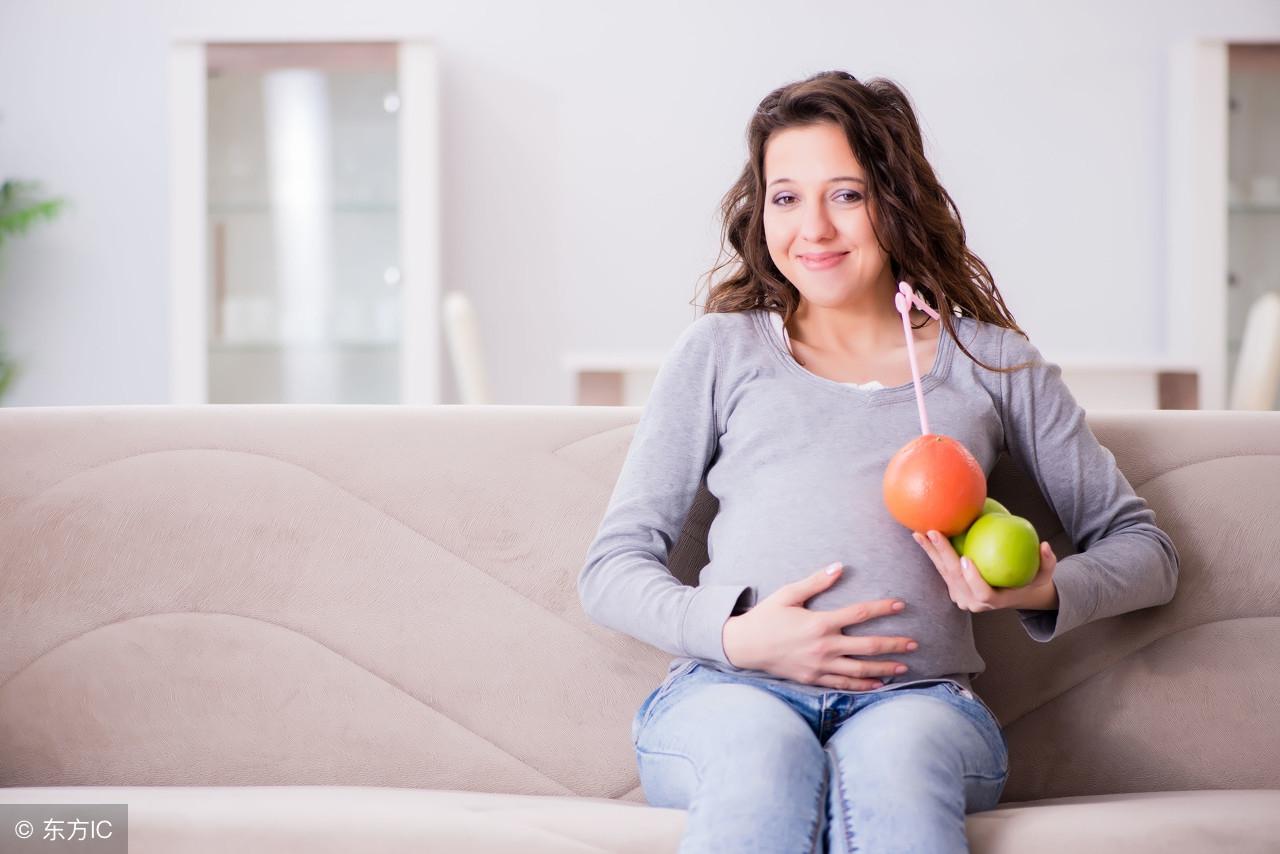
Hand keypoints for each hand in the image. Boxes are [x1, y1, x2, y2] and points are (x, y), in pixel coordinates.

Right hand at [721, 562, 918, 690]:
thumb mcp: (788, 594)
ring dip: (884, 668)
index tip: (900, 604)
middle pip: (867, 646)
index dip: (881, 608)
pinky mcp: (814, 679)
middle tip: (914, 643)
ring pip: (860, 670)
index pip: (858, 614)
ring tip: (904, 667)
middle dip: (893, 644)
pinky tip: (879, 684)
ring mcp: (820, 666)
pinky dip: (863, 685)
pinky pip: (843, 685)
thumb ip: (815, 582)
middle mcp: (824, 647)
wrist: (745, 647)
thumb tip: (839, 567)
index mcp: (819, 623)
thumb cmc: (766, 617)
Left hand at [913, 530, 1058, 612]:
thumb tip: (1045, 545)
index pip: (982, 594)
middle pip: (955, 580)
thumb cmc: (1030, 580)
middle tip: (934, 533)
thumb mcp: (1044, 574)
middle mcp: (974, 603)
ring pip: (943, 574)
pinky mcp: (952, 589)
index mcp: (995, 601)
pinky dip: (931, 554)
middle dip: (942, 556)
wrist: (1013, 594)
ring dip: (930, 553)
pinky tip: (921, 536)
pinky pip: (940, 570)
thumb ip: (1046, 562)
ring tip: (919, 533)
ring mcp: (961, 597)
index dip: (973, 579)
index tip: (966, 559)